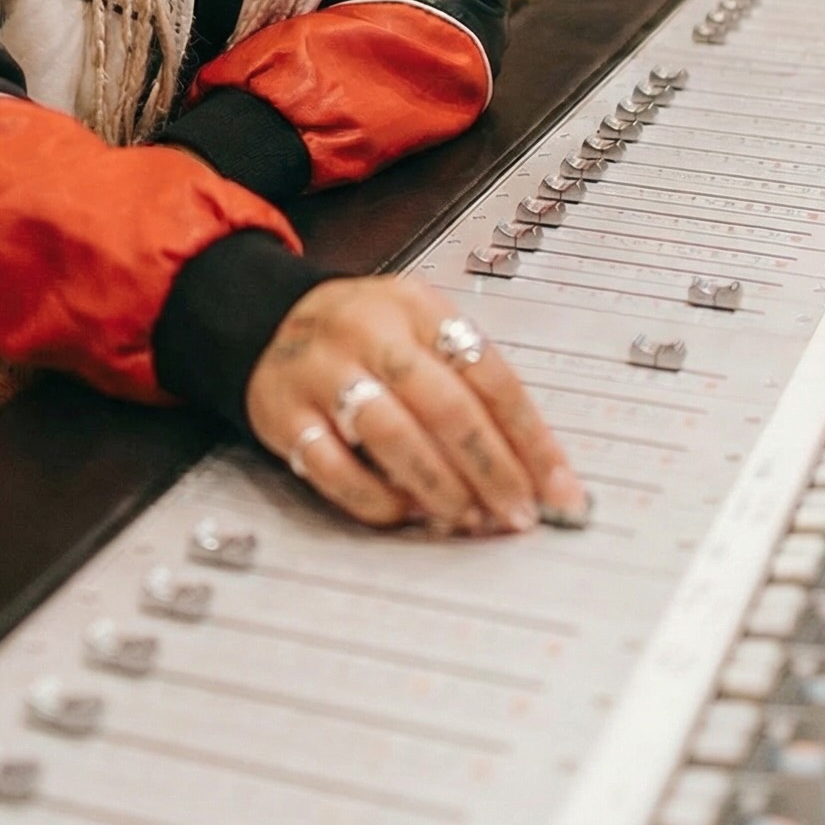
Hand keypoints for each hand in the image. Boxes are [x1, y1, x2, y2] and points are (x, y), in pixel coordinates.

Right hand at [246, 274, 588, 534]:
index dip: (530, 437)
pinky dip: (375, 498)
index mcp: (416, 306)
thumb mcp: (417, 331)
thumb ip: (468, 386)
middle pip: (445, 404)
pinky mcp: (283, 413)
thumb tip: (533, 469)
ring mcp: (321, 370)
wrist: (266, 320)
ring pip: (392, 434)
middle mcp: (369, 330)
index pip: (488, 372)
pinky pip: (334, 468)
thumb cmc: (364, 338)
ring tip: (466, 518)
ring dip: (439, 486)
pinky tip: (403, 513)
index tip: (558, 487)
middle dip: (491, 468)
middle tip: (517, 513)